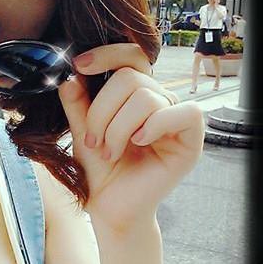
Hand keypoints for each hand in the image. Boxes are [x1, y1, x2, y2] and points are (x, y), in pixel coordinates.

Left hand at [57, 43, 204, 231]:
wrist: (111, 208)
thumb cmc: (100, 170)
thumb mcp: (83, 131)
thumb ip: (78, 103)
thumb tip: (71, 75)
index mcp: (136, 94)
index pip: (130, 56)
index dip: (107, 55)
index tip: (80, 66)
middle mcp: (159, 100)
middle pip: (130, 78)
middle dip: (103, 111)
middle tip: (94, 142)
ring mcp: (176, 117)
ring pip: (146, 97)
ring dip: (118, 127)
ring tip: (111, 152)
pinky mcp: (191, 138)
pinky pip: (180, 112)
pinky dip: (153, 126)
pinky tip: (139, 142)